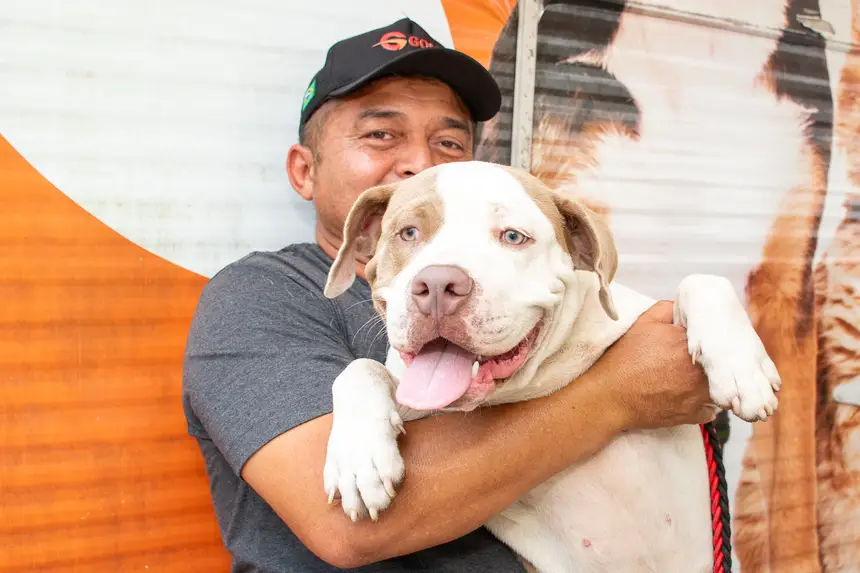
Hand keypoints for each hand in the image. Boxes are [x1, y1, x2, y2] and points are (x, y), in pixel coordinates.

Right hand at [596, 300, 717, 430]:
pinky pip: (710, 409)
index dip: (705, 338)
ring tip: (691, 379)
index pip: (713, 336)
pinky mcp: (694, 415)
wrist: (610, 396)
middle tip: (692, 360)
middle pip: (719, 362)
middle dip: (709, 360)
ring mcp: (700, 395)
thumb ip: (667, 309)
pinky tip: (687, 397)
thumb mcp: (642, 323)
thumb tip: (684, 309)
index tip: (696, 340)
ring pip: (718, 386)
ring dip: (710, 382)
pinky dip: (703, 404)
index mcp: (691, 344)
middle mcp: (701, 370)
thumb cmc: (624, 360)